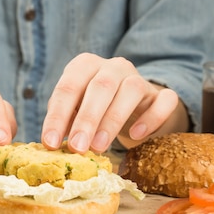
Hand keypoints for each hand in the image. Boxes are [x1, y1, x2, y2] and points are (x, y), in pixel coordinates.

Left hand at [41, 53, 178, 153]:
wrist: (136, 107)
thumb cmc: (97, 108)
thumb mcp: (76, 110)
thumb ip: (65, 120)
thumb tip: (52, 142)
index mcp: (85, 65)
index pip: (68, 87)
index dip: (57, 115)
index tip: (50, 142)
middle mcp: (113, 66)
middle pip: (100, 87)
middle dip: (86, 119)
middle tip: (76, 147)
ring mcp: (139, 78)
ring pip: (130, 90)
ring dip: (112, 120)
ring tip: (99, 147)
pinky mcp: (161, 95)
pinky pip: (163, 101)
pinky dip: (150, 118)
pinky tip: (136, 135)